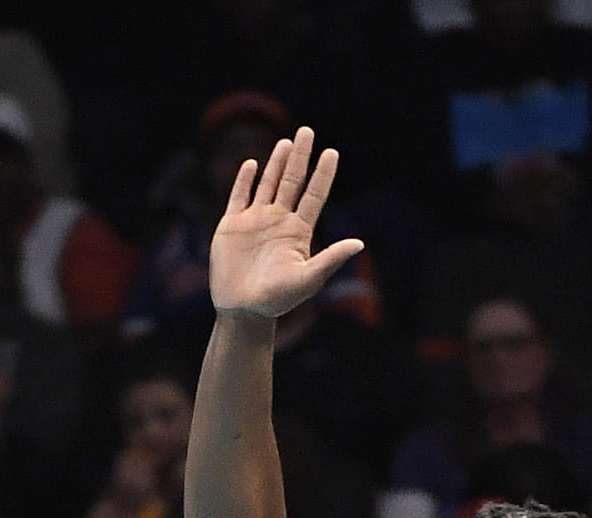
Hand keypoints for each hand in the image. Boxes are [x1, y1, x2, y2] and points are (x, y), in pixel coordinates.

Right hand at [209, 127, 365, 323]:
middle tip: (308, 132)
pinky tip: (252, 164)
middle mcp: (279, 222)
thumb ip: (331, 259)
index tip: (332, 153)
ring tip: (287, 143)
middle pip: (292, 182)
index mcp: (298, 232)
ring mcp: (255, 222)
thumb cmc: (278, 300)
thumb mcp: (308, 279)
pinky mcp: (232, 225)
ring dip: (276, 163)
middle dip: (300, 157)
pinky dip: (245, 179)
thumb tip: (359, 244)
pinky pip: (239, 196)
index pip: (314, 195)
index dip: (323, 174)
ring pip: (268, 184)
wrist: (243, 311)